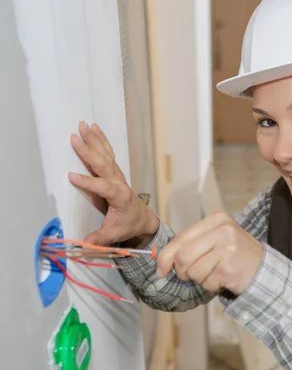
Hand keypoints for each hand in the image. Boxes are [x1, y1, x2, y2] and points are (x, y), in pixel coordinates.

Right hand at [69, 121, 158, 244]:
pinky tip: (93, 128)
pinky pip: (107, 153)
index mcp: (120, 197)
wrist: (143, 217)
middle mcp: (119, 182)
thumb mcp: (115, 234)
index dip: (89, 182)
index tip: (71, 176)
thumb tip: (84, 244)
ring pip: (105, 155)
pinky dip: (100, 140)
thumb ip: (101, 238)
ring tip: (83, 125)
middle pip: (104, 164)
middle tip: (75, 137)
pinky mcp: (114, 171)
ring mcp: (117, 175)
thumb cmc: (128, 224)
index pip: (104, 187)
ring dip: (94, 140)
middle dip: (89, 151)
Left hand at [156, 211, 263, 295]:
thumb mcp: (216, 241)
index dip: (165, 256)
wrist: (265, 271)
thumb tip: (160, 263)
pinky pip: (206, 283)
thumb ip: (191, 246)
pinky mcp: (229, 267)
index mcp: (217, 219)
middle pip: (182, 256)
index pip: (181, 238)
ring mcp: (227, 248)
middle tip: (193, 275)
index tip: (161, 270)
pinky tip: (224, 279)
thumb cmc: (237, 257)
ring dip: (200, 279)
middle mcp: (222, 230)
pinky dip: (211, 286)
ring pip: (193, 272)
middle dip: (183, 271)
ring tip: (215, 273)